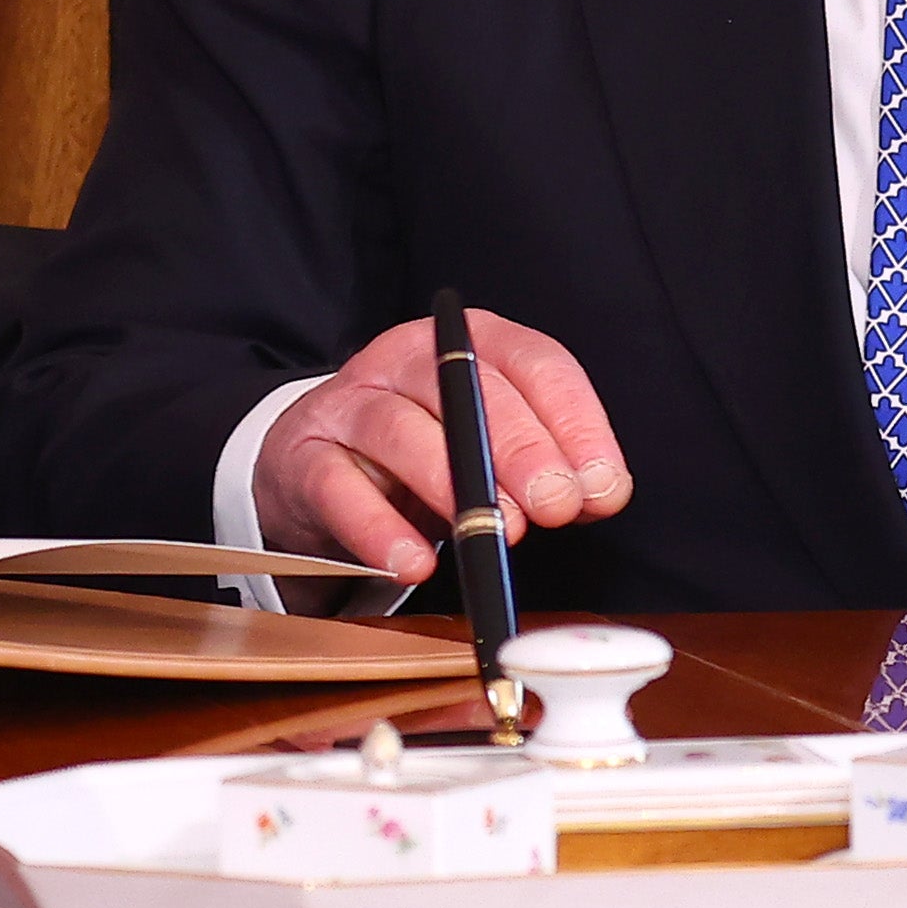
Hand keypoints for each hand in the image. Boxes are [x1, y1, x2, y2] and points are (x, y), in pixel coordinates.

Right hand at [249, 308, 631, 584]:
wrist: (314, 466)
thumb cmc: (422, 455)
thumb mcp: (490, 450)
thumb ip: (550, 467)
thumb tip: (600, 493)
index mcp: (469, 344)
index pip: (533, 361)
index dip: (575, 422)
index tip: (601, 485)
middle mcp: (407, 358)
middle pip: (468, 388)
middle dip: (521, 450)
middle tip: (555, 505)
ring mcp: (350, 403)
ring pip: (400, 429)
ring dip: (453, 485)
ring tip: (491, 536)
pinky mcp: (305, 456)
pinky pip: (339, 488)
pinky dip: (378, 529)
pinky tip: (414, 563)